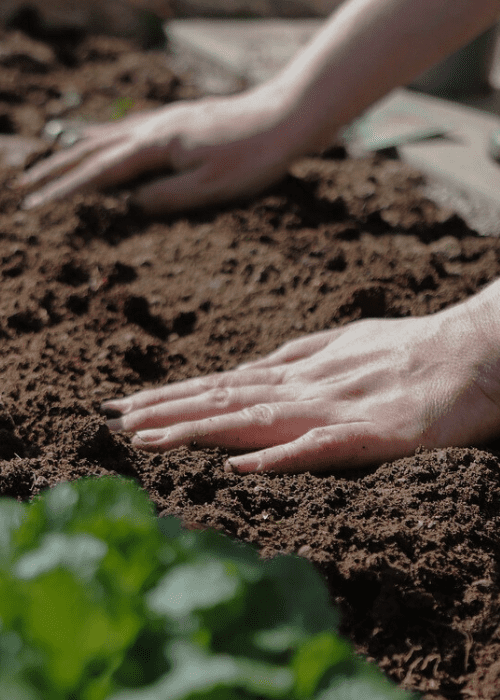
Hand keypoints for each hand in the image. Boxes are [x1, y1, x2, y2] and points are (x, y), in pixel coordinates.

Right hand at [19, 87, 295, 214]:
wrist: (283, 118)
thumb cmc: (252, 157)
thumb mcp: (210, 188)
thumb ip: (167, 198)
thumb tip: (130, 207)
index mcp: (156, 147)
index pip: (100, 173)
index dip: (68, 191)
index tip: (40, 205)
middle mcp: (153, 129)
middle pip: (94, 151)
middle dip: (59, 171)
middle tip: (30, 188)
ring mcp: (164, 121)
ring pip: (108, 136)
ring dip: (76, 152)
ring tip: (51, 163)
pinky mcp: (177, 120)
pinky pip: (128, 128)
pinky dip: (105, 136)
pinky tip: (102, 139)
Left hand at [102, 296, 499, 473]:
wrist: (475, 352)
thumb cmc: (411, 349)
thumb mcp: (344, 345)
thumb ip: (296, 357)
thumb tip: (251, 368)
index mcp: (301, 371)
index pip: (222, 385)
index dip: (171, 395)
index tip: (125, 406)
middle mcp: (307, 387)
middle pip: (225, 399)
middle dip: (165, 411)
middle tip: (110, 421)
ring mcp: (338, 409)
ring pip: (256, 419)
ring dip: (199, 429)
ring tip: (147, 439)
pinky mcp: (375, 434)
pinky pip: (321, 447)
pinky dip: (279, 456)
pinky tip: (239, 466)